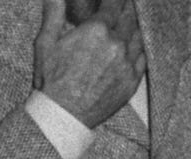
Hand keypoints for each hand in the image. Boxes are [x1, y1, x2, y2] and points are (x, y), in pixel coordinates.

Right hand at [33, 0, 144, 127]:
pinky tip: (138, 41)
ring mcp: (127, 64)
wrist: (65, 115)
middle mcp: (117, 44)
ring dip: (136, 24)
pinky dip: (142, 45)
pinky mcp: (132, 81)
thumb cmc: (52, 80)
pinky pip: (144, 57)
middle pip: (130, 17)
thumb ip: (53, 12)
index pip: (114, 3)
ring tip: (133, 18)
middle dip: (128, 7)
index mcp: (97, 30)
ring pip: (139, 35)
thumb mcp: (46, 42)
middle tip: (127, 4)